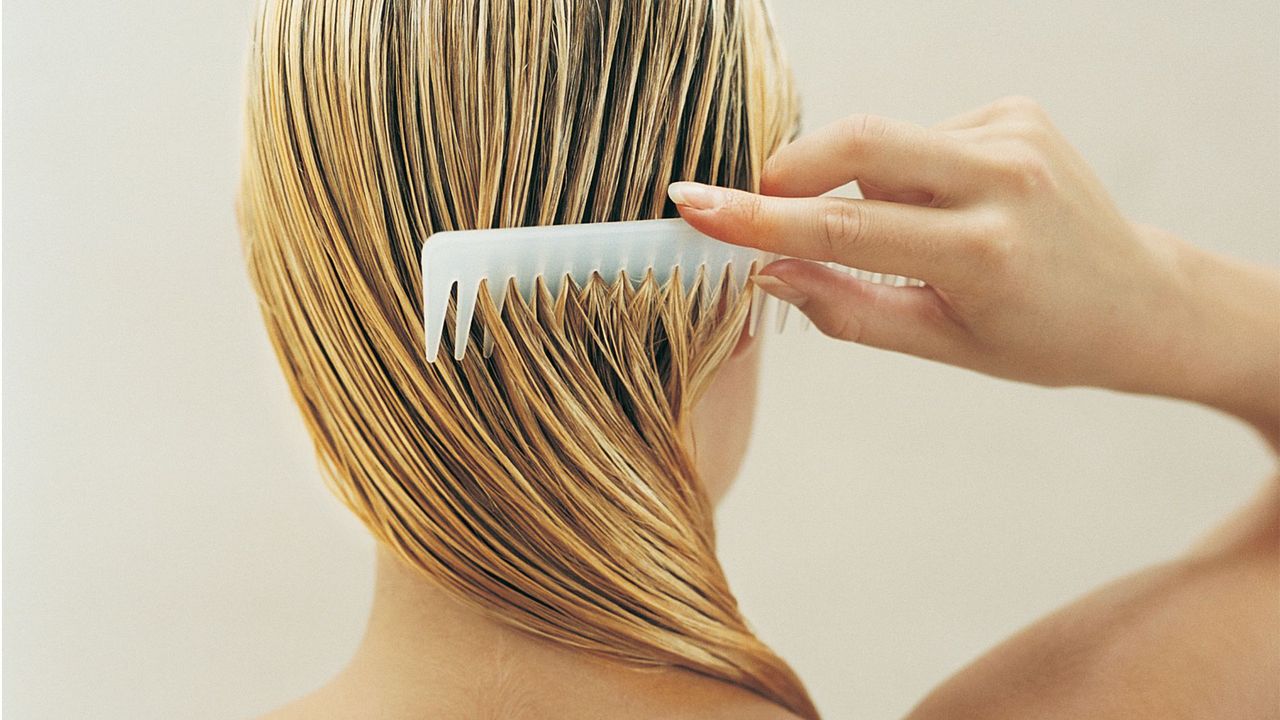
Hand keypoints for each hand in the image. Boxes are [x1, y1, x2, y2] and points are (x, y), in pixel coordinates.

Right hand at [668, 97, 1279, 447]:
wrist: (1140, 300)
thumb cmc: (1041, 338)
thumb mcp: (940, 346)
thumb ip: (844, 309)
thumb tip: (766, 269)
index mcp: (983, 250)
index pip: (844, 224)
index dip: (758, 216)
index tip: (695, 206)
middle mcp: (1002, 176)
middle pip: (856, 142)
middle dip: (789, 172)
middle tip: (754, 209)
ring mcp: (1013, 132)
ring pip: (881, 144)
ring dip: (861, 186)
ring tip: (909, 240)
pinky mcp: (1015, 110)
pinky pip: (917, 136)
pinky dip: (904, 173)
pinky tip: (944, 209)